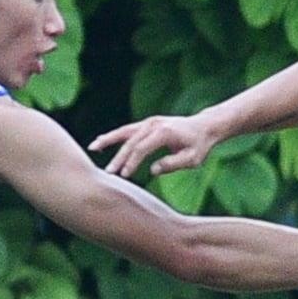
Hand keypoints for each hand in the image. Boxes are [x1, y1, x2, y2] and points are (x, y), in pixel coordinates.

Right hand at [90, 111, 224, 178]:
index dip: (131, 162)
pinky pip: (128, 130)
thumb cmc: (199, 145)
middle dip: (119, 157)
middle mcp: (154, 124)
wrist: (204, 127)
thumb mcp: (192, 159)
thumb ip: (173, 164)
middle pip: (131, 141)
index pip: (142, 148)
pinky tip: (101, 142)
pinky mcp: (147, 124)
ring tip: (92, 147)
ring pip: (125, 132)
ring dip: (108, 139)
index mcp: (163, 132)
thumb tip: (153, 170)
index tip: (124, 175)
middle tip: (108, 173)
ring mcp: (149, 122)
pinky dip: (114, 136)